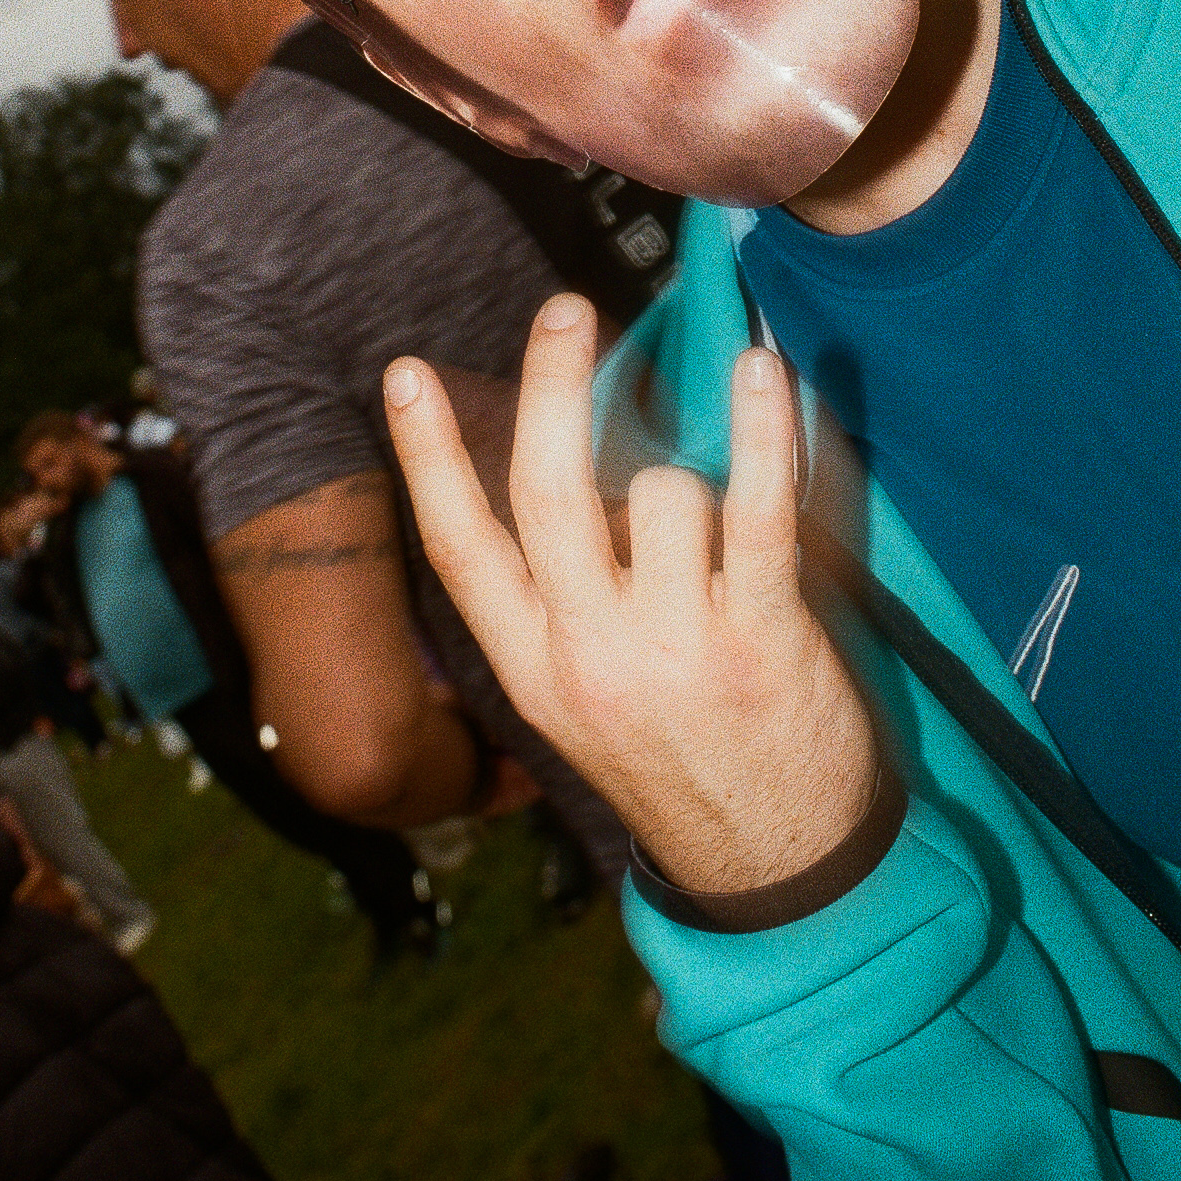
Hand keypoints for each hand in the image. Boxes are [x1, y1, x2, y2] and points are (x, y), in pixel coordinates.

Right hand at [386, 294, 882, 897]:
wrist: (777, 871)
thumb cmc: (682, 759)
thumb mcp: (585, 702)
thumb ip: (567, 597)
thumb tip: (578, 462)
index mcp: (533, 670)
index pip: (460, 551)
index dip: (426, 457)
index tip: (403, 373)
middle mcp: (590, 657)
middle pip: (550, 493)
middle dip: (552, 385)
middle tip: (565, 309)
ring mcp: (675, 649)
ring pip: (663, 494)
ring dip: (692, 472)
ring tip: (718, 518)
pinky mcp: (761, 642)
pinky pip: (757, 509)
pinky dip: (763, 432)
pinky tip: (764, 374)